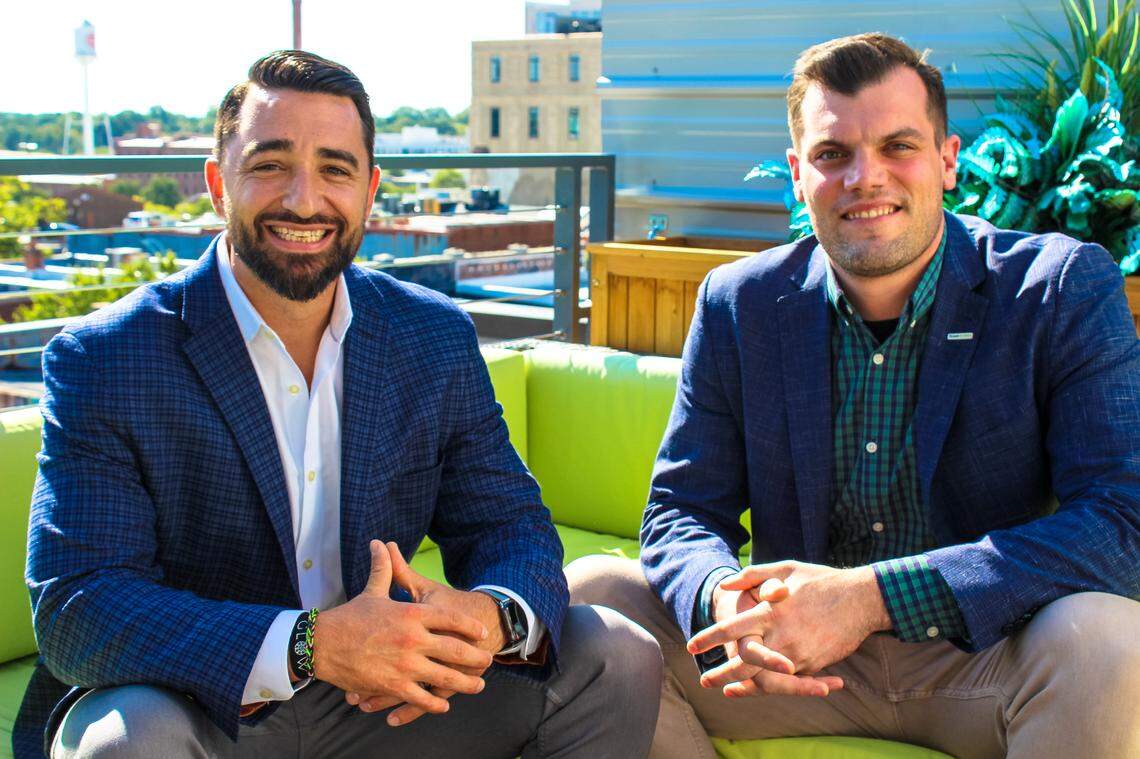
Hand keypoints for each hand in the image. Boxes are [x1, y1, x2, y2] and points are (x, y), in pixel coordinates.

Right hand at [312, 540, 493, 719]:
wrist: (322, 643)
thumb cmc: (349, 617)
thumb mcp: (372, 591)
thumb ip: (384, 568)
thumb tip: (381, 543)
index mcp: (411, 614)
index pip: (451, 618)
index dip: (469, 626)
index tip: (482, 632)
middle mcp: (413, 638)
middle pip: (455, 649)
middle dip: (475, 657)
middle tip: (487, 660)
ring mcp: (404, 664)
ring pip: (444, 676)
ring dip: (465, 683)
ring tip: (478, 686)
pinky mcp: (392, 684)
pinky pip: (421, 696)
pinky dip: (435, 703)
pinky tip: (444, 704)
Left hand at [688, 561, 889, 697]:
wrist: (862, 599)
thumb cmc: (820, 580)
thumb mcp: (784, 569)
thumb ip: (753, 575)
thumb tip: (726, 582)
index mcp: (770, 611)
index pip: (732, 628)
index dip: (710, 638)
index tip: (692, 646)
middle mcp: (781, 635)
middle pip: (744, 662)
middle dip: (722, 674)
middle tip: (704, 681)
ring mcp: (798, 653)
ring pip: (765, 678)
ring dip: (744, 687)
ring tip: (727, 690)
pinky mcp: (813, 664)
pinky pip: (787, 681)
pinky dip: (769, 686)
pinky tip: (756, 688)